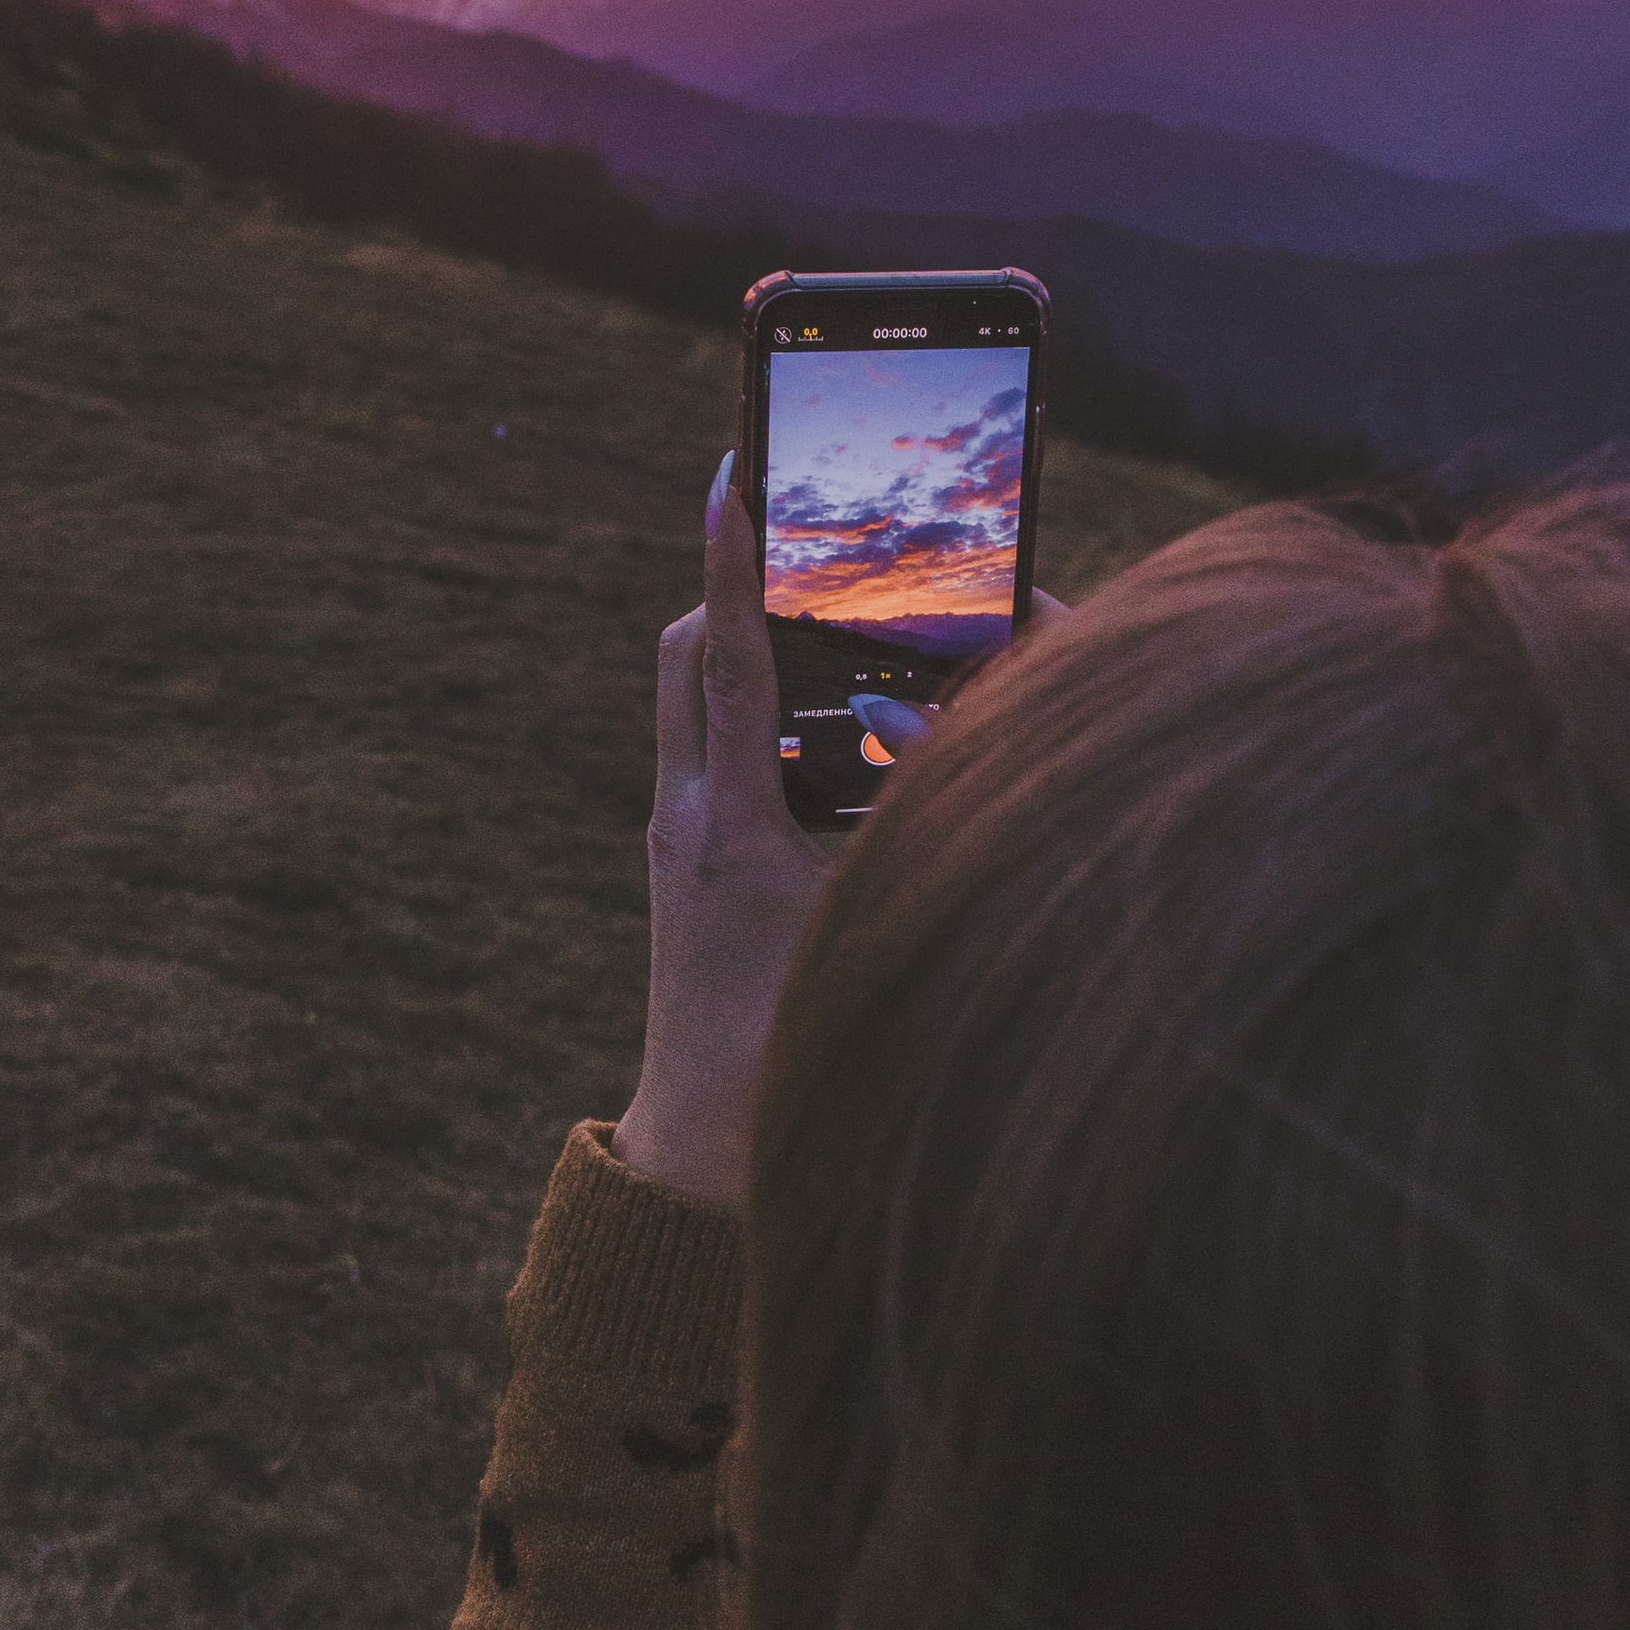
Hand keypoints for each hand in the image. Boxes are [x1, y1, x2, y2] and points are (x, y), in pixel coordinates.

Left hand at [613, 455, 837, 1214]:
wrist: (702, 1149)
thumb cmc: (792, 1048)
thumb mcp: (863, 924)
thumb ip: (901, 829)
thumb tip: (952, 740)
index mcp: (729, 825)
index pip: (726, 662)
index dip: (730, 566)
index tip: (725, 480)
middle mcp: (687, 817)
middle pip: (687, 658)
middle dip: (729, 591)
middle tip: (784, 541)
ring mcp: (677, 837)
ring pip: (693, 702)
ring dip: (740, 653)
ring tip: (808, 627)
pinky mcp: (685, 862)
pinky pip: (712, 754)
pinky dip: (754, 719)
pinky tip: (818, 743)